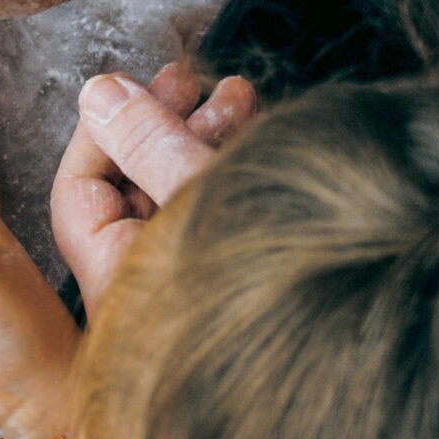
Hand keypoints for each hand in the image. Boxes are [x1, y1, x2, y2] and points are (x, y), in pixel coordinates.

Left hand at [51, 64, 256, 308]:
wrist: (360, 355)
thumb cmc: (278, 289)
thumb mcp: (205, 193)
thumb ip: (149, 143)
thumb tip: (99, 94)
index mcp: (118, 280)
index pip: (78, 193)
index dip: (102, 130)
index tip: (137, 86)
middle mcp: (145, 291)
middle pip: (130, 191)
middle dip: (161, 125)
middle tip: (197, 83)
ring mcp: (189, 289)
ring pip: (177, 197)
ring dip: (203, 140)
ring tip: (243, 96)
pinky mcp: (231, 286)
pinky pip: (215, 217)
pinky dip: (231, 173)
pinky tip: (262, 134)